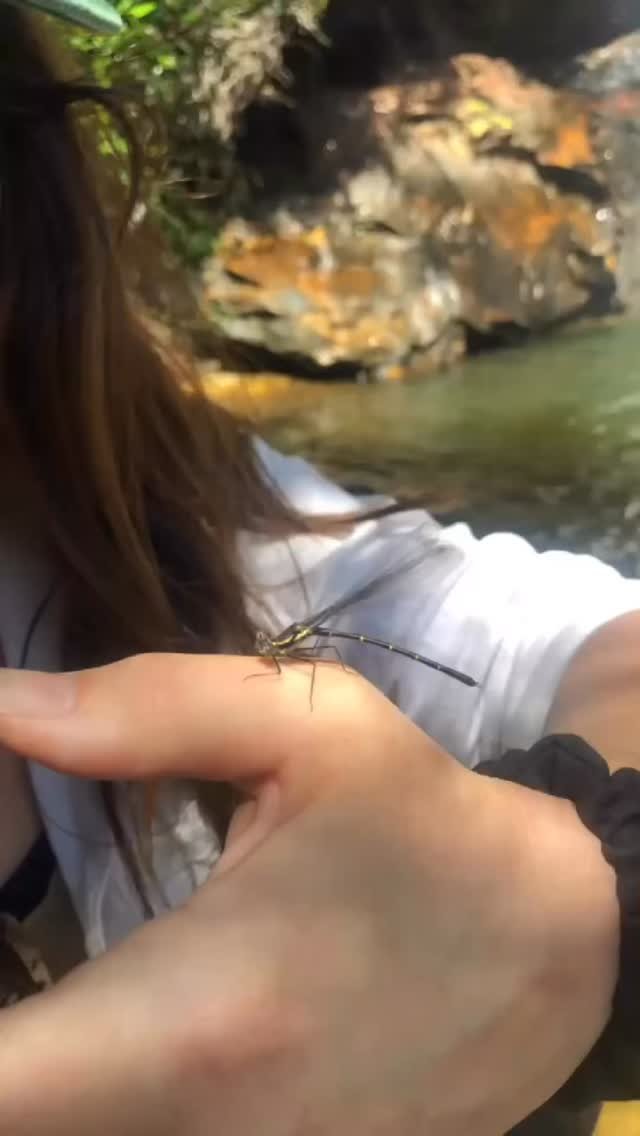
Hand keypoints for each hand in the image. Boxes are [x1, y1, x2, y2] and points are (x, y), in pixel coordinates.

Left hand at [0, 656, 618, 1134]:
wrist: (553, 945)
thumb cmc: (427, 826)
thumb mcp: (316, 728)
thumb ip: (148, 708)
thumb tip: (4, 702)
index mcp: (193, 1013)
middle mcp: (191, 1132)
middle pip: (18, 1121)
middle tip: (18, 946)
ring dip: (34, 1078)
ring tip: (47, 996)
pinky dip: (84, 1097)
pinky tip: (93, 1043)